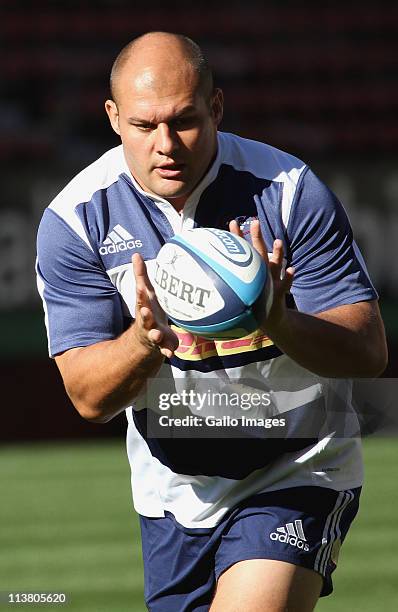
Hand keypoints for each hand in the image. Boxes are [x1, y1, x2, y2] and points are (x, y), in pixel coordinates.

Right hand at [132, 254, 178, 358]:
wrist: (147, 338)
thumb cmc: (148, 310)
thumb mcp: (145, 294)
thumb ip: (141, 276)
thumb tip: (136, 254)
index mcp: (144, 308)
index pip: (141, 300)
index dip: (141, 294)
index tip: (141, 288)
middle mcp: (147, 322)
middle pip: (145, 318)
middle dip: (145, 315)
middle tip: (146, 311)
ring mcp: (154, 335)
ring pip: (153, 336)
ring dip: (155, 335)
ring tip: (157, 335)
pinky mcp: (163, 345)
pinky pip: (165, 349)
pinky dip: (168, 351)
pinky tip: (171, 354)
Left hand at [229, 219, 294, 333]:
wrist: (270, 319)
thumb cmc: (251, 306)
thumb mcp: (239, 297)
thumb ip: (226, 288)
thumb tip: (202, 285)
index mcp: (252, 271)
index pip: (243, 250)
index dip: (237, 237)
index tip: (231, 223)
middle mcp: (263, 272)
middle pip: (259, 251)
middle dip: (257, 236)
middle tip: (254, 222)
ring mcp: (273, 280)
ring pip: (275, 264)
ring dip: (276, 253)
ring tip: (276, 242)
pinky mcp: (280, 292)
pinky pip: (285, 284)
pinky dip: (288, 277)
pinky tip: (290, 270)